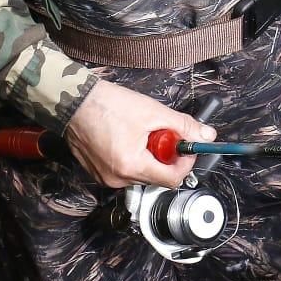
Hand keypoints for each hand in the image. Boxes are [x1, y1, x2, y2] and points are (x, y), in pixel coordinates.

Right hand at [63, 81, 215, 188]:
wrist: (74, 101)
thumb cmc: (108, 105)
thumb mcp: (153, 112)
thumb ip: (183, 126)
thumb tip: (206, 135)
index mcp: (131, 166)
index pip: (172, 179)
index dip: (185, 162)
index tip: (187, 146)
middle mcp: (117, 179)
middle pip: (157, 176)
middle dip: (167, 156)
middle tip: (163, 132)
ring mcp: (105, 177)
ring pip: (142, 173)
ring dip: (150, 156)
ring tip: (142, 132)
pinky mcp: (98, 172)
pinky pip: (126, 170)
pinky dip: (134, 156)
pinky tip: (128, 137)